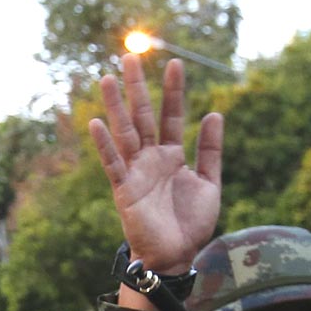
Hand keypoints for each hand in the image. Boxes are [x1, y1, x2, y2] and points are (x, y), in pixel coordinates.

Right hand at [87, 55, 222, 275]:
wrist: (175, 257)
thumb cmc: (190, 225)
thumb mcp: (209, 183)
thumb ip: (209, 150)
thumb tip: (214, 113)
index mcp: (171, 156)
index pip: (170, 115)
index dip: (173, 90)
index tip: (175, 63)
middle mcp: (150, 159)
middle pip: (142, 115)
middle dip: (137, 86)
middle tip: (131, 54)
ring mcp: (135, 172)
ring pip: (124, 132)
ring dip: (115, 105)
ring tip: (108, 77)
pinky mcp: (124, 190)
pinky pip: (113, 164)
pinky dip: (104, 145)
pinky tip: (96, 123)